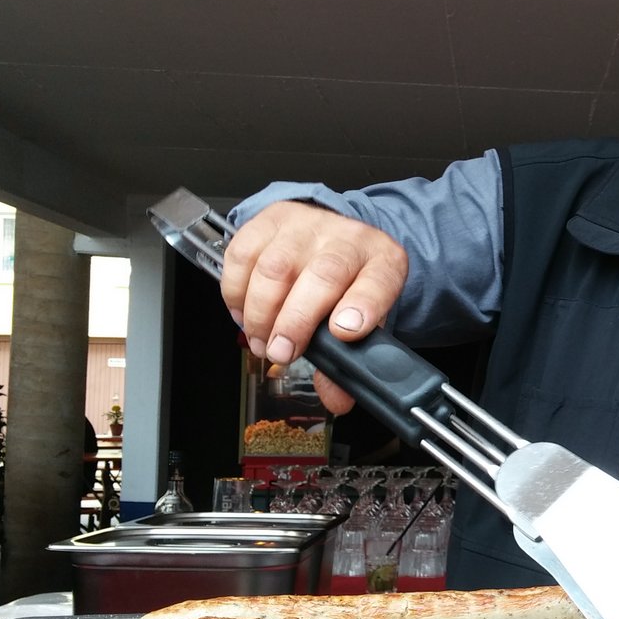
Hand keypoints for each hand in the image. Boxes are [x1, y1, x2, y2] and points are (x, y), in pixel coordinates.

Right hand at [221, 202, 408, 412]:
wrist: (335, 236)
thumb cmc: (348, 283)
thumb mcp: (363, 319)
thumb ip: (348, 360)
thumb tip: (336, 398)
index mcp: (383, 263)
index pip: (379, 280)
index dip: (362, 306)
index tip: (345, 332)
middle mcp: (347, 239)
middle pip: (323, 274)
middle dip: (296, 320)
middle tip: (281, 352)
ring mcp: (307, 226)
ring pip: (275, 266)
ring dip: (261, 312)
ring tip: (260, 340)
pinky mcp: (269, 220)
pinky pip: (242, 254)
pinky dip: (236, 291)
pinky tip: (243, 312)